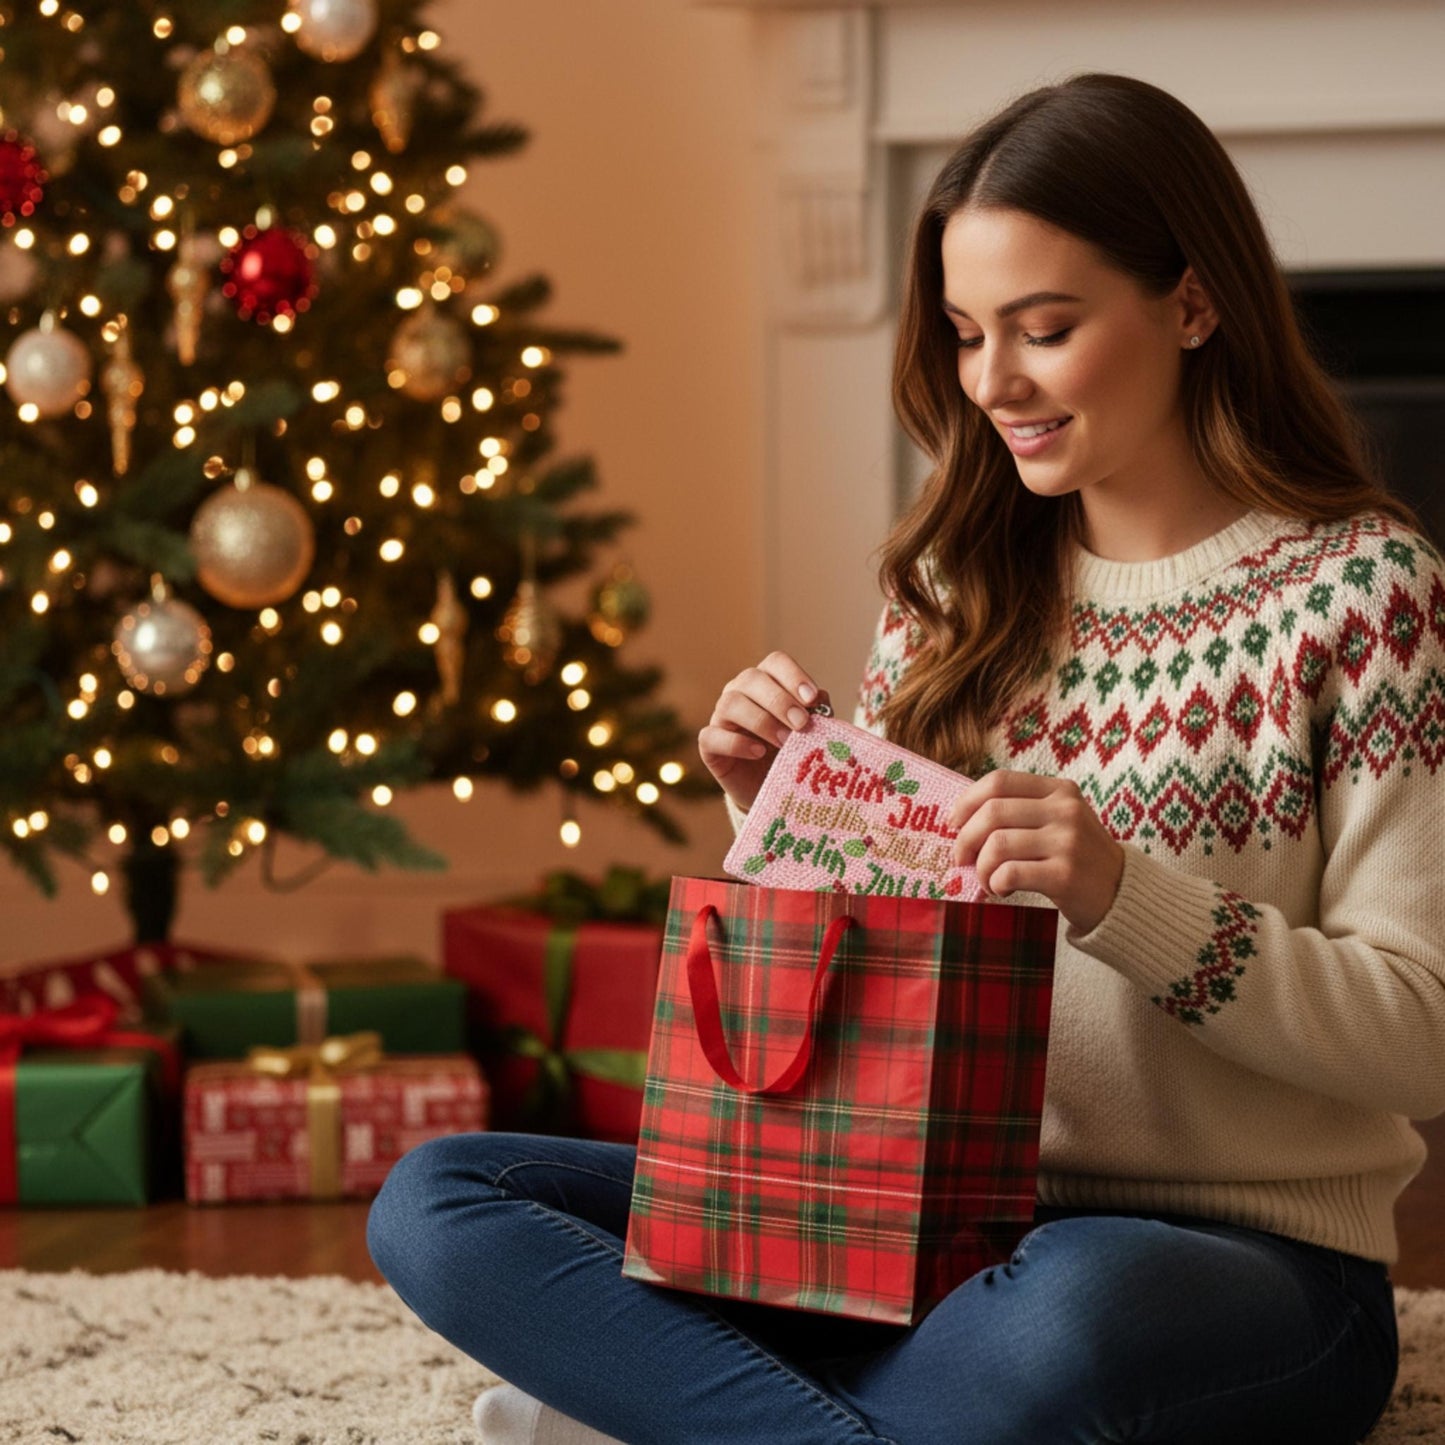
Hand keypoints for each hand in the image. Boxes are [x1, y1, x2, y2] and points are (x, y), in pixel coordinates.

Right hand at [698, 651, 830, 813]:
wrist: (773, 787)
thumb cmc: (792, 750)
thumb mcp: (810, 731)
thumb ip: (817, 713)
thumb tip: (820, 701)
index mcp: (767, 680)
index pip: (775, 662)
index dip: (793, 676)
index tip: (812, 699)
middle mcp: (739, 691)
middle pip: (752, 679)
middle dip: (780, 701)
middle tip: (801, 724)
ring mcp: (721, 716)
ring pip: (731, 703)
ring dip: (762, 721)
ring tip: (785, 742)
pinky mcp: (708, 744)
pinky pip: (712, 735)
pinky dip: (736, 743)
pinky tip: (758, 752)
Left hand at [948, 770, 1123, 933]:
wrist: (1120, 893)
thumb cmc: (1077, 856)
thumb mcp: (1059, 820)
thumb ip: (1021, 811)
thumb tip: (961, 819)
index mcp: (1060, 790)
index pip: (999, 782)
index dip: (967, 801)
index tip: (953, 823)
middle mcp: (1065, 810)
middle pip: (991, 813)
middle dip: (965, 838)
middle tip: (960, 859)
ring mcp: (1067, 841)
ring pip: (996, 845)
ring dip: (980, 868)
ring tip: (987, 880)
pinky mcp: (1065, 874)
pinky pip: (1009, 873)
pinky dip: (995, 883)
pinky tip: (1002, 889)